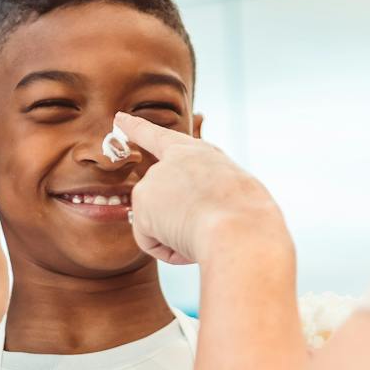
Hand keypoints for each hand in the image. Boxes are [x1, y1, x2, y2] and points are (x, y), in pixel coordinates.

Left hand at [112, 114, 285, 266]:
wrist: (240, 229)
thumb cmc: (250, 217)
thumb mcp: (234, 192)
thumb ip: (206, 194)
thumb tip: (189, 220)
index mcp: (199, 154)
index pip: (161, 138)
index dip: (138, 129)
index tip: (119, 118)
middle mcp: (171, 161)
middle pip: (164, 203)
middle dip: (179, 222)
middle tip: (210, 227)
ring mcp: (153, 179)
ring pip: (160, 225)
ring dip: (179, 236)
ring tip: (205, 230)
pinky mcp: (142, 202)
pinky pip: (151, 242)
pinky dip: (169, 251)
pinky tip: (189, 243)